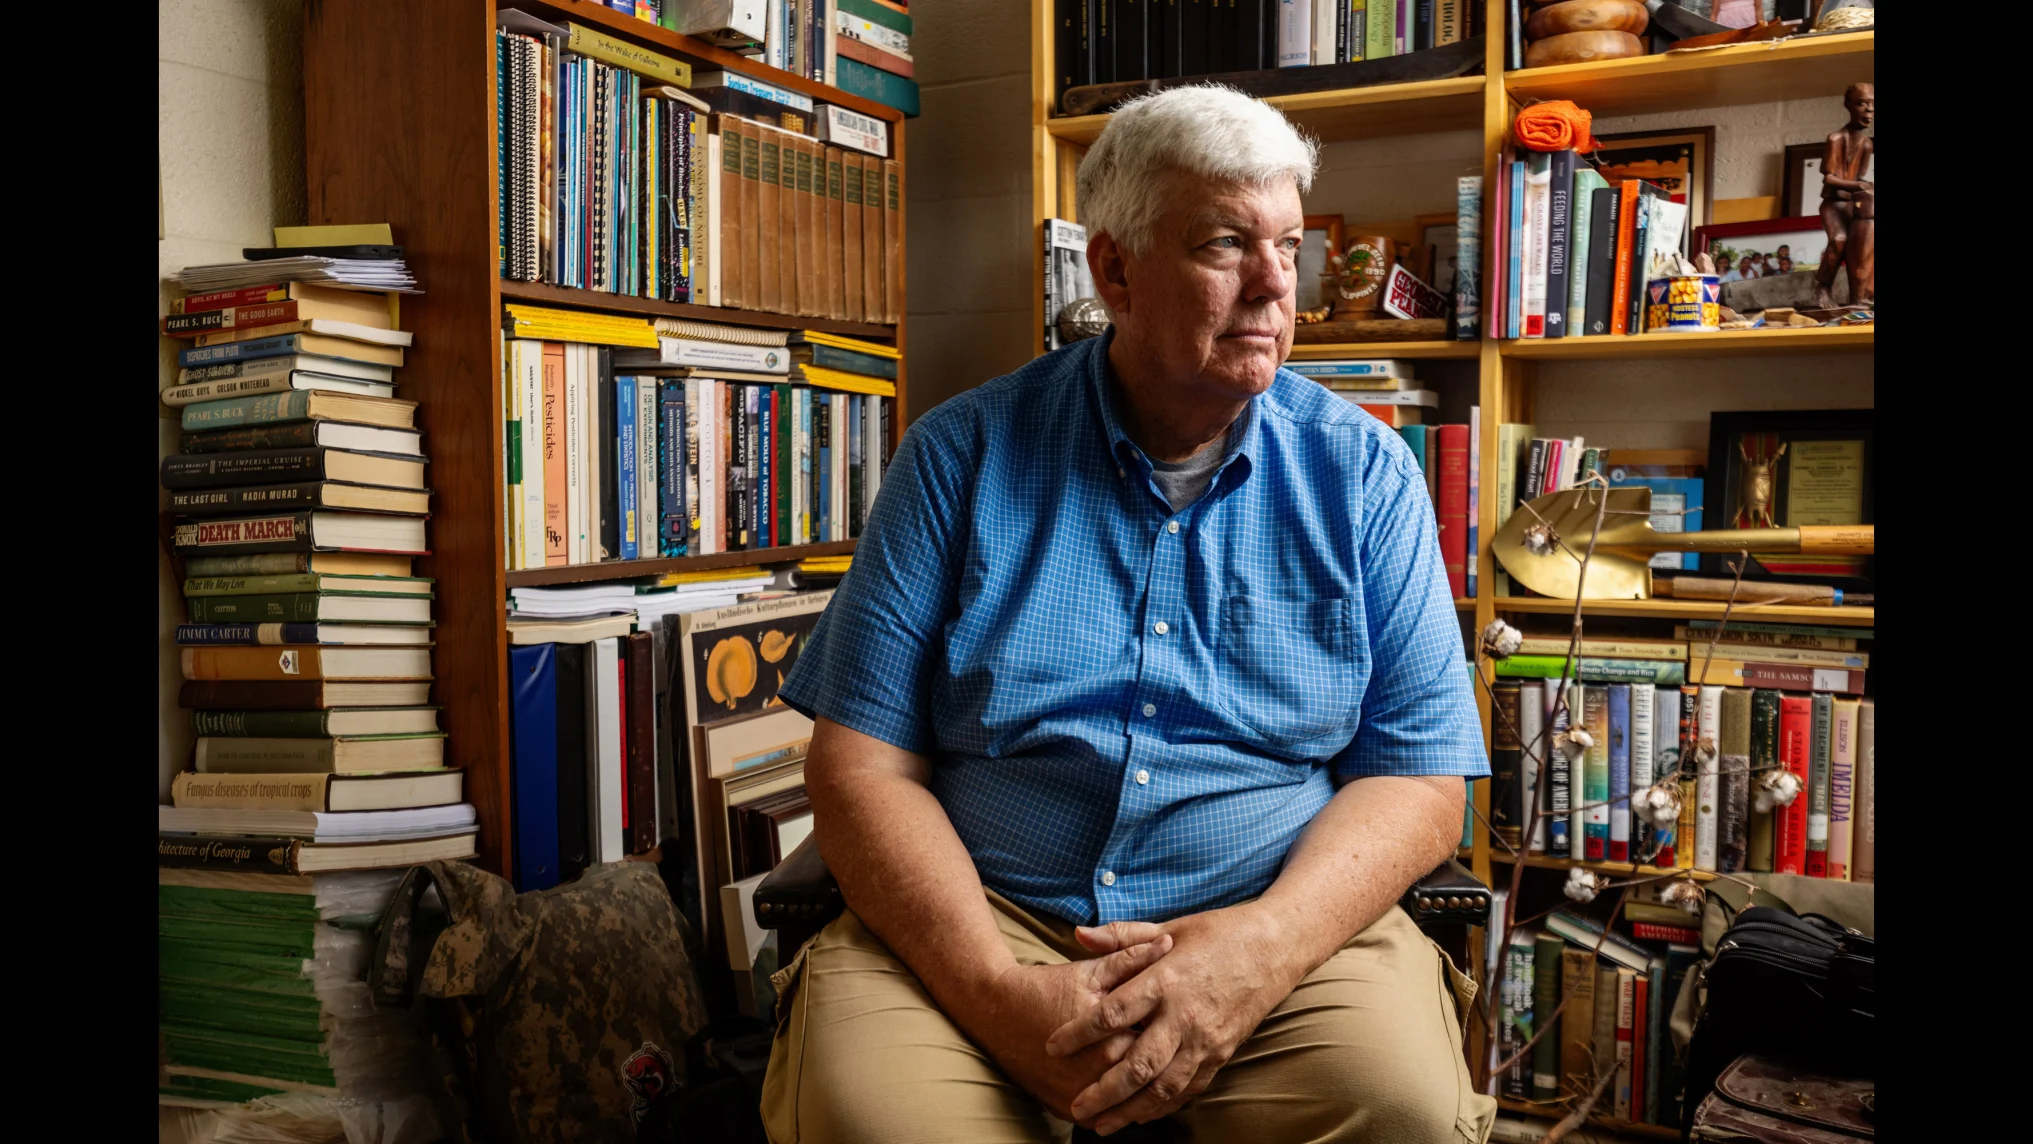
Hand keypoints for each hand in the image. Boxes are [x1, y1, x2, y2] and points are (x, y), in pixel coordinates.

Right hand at [946, 933, 1174, 1122]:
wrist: (997, 1012)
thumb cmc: (1047, 986)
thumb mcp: (1091, 971)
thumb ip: (1131, 958)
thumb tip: (1168, 943)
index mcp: (1112, 1034)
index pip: (1158, 1041)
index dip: (1175, 1032)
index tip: (1190, 1021)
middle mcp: (1099, 1070)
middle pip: (1148, 1078)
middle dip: (1169, 1069)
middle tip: (1185, 1056)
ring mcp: (1082, 1094)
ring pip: (1129, 1105)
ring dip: (1150, 1099)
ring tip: (1166, 1083)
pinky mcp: (1067, 1108)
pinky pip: (1104, 1117)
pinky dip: (1123, 1113)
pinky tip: (1139, 1104)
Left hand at [1046, 908, 1301, 1134]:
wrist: (1275, 947)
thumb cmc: (1217, 932)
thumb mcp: (1168, 927)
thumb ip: (1121, 937)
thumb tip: (1077, 936)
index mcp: (1165, 979)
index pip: (1113, 1013)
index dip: (1079, 1033)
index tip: (1052, 1047)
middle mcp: (1184, 1015)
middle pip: (1137, 1063)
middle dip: (1103, 1091)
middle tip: (1075, 1106)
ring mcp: (1205, 1039)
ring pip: (1163, 1086)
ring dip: (1131, 1110)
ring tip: (1102, 1126)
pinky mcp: (1222, 1053)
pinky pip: (1189, 1088)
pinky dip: (1164, 1106)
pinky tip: (1143, 1116)